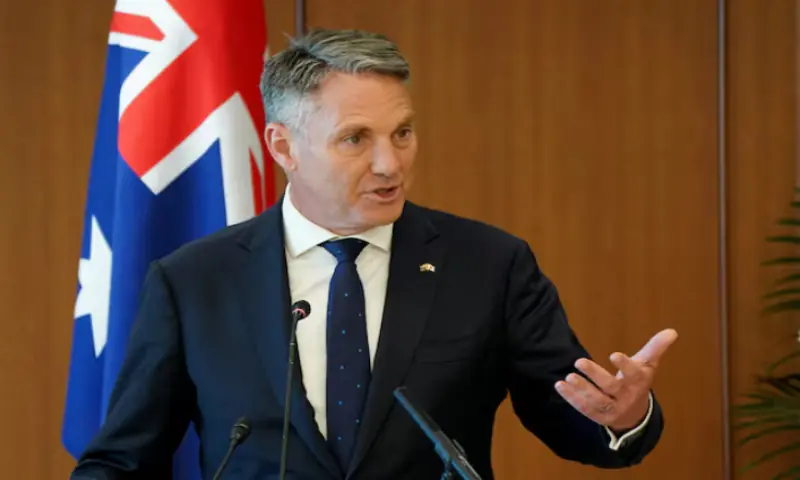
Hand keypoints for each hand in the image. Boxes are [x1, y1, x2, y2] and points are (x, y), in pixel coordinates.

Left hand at [554, 328, 677, 431]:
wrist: (635, 416)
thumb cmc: (637, 382)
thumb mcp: (647, 365)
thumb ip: (655, 348)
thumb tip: (672, 330)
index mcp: (638, 382)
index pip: (633, 374)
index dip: (625, 365)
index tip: (614, 355)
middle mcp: (626, 397)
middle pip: (611, 387)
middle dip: (595, 375)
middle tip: (579, 362)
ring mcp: (612, 409)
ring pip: (597, 401)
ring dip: (582, 389)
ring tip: (568, 376)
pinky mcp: (598, 417)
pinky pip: (584, 409)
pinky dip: (571, 398)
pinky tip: (560, 385)